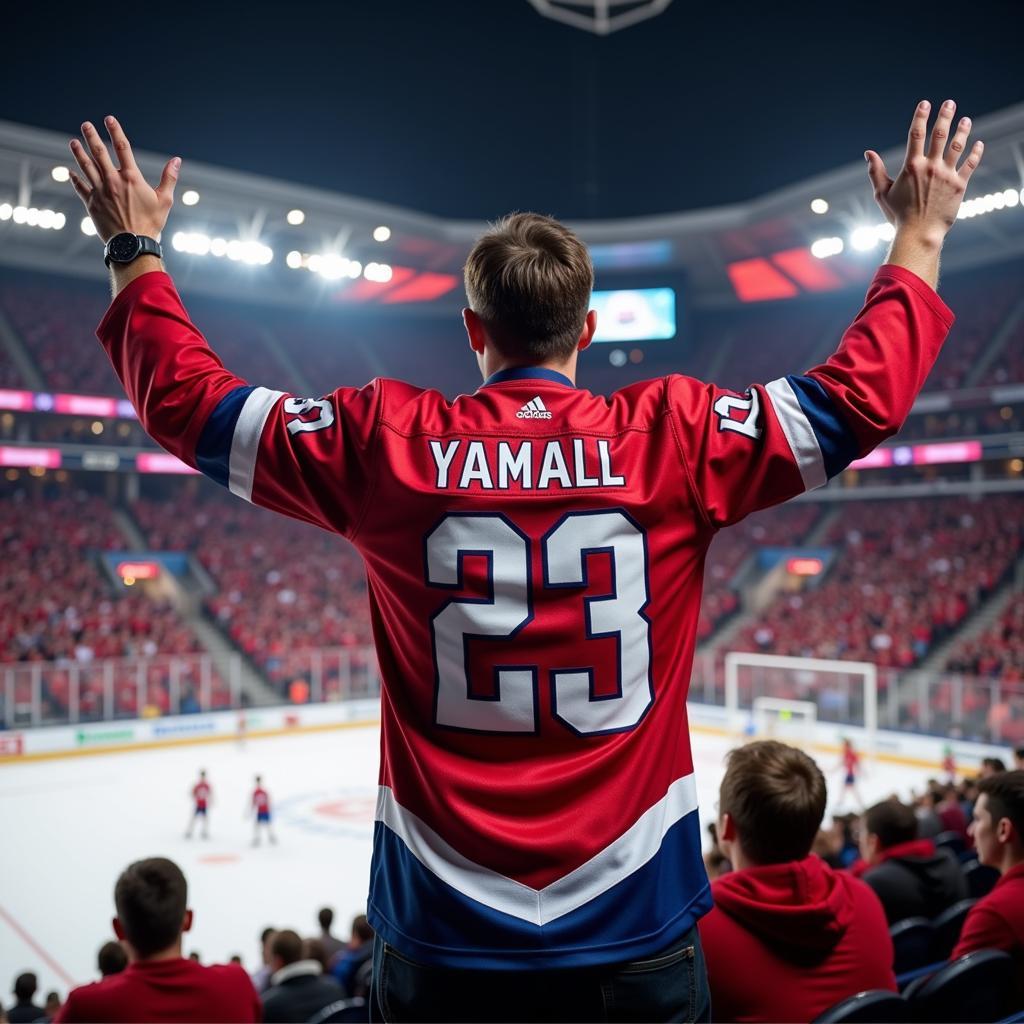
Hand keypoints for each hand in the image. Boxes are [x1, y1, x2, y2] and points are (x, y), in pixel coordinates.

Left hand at [68, 116, 179, 242]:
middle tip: (85, 125)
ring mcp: (100, 192)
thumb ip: (169, 178)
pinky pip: (80, 187)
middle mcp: (113, 181)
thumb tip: (177, 160)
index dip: (115, 131)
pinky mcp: (92, 204)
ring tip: (73, 142)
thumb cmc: (151, 224)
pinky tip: (70, 171)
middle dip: (91, 136)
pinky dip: (75, 178)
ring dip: (79, 153)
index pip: (122, 147)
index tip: (109, 119)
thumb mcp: (165, 200)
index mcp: (131, 178)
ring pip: (86, 167)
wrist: (133, 245)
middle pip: (99, 153)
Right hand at [865, 99, 982, 244]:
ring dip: (962, 130)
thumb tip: (868, 154)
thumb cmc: (897, 216)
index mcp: (911, 166)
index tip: (925, 103)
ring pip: (957, 146)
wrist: (919, 234)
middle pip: (940, 134)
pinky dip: (975, 153)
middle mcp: (931, 167)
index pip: (916, 134)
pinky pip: (970, 164)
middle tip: (950, 103)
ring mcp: (947, 175)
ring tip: (966, 119)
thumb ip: (875, 172)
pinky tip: (978, 143)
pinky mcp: (959, 185)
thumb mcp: (882, 194)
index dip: (920, 116)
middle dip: (945, 116)